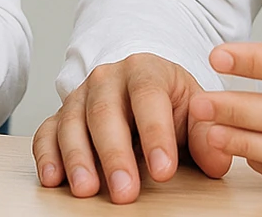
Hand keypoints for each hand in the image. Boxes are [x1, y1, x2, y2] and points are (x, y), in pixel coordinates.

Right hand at [32, 53, 231, 203]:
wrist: (143, 90)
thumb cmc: (171, 104)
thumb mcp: (195, 111)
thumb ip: (207, 133)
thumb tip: (214, 154)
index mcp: (145, 69)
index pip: (148, 94)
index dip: (155, 132)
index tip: (164, 170)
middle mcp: (108, 78)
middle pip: (105, 110)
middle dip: (114, 153)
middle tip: (125, 192)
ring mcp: (81, 96)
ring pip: (72, 121)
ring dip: (78, 157)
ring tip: (87, 190)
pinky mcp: (60, 117)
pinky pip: (47, 132)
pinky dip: (46, 155)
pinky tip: (53, 178)